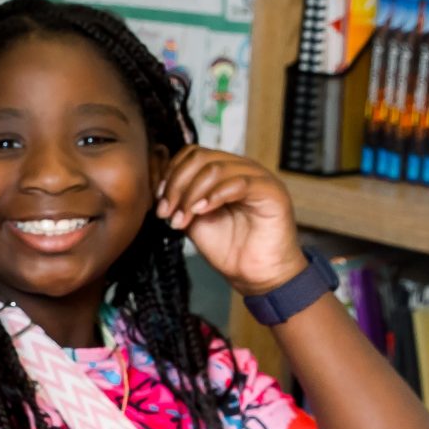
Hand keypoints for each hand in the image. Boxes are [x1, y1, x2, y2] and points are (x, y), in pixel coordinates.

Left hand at [154, 147, 307, 296]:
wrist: (254, 274)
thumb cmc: (229, 248)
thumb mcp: (191, 218)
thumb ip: (178, 198)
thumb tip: (157, 182)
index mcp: (224, 172)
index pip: (192, 154)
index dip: (170, 174)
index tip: (160, 199)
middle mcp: (241, 169)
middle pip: (200, 157)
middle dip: (176, 185)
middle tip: (169, 212)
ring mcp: (258, 178)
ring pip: (215, 168)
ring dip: (191, 194)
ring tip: (184, 218)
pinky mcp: (271, 191)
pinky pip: (240, 183)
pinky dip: (215, 195)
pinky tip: (203, 211)